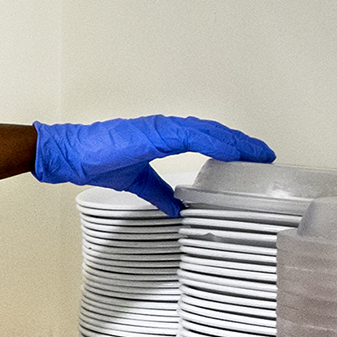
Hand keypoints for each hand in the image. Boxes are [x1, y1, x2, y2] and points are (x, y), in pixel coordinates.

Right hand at [33, 116, 273, 217]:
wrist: (71, 155)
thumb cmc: (96, 161)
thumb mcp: (136, 182)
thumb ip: (157, 193)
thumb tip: (175, 208)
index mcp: (162, 137)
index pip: (205, 138)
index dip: (230, 146)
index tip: (250, 158)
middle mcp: (165, 128)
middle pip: (213, 132)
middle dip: (240, 143)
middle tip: (264, 155)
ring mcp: (160, 128)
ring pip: (207, 131)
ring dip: (234, 142)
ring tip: (256, 153)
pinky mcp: (154, 133)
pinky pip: (192, 135)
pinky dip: (214, 142)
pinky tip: (231, 150)